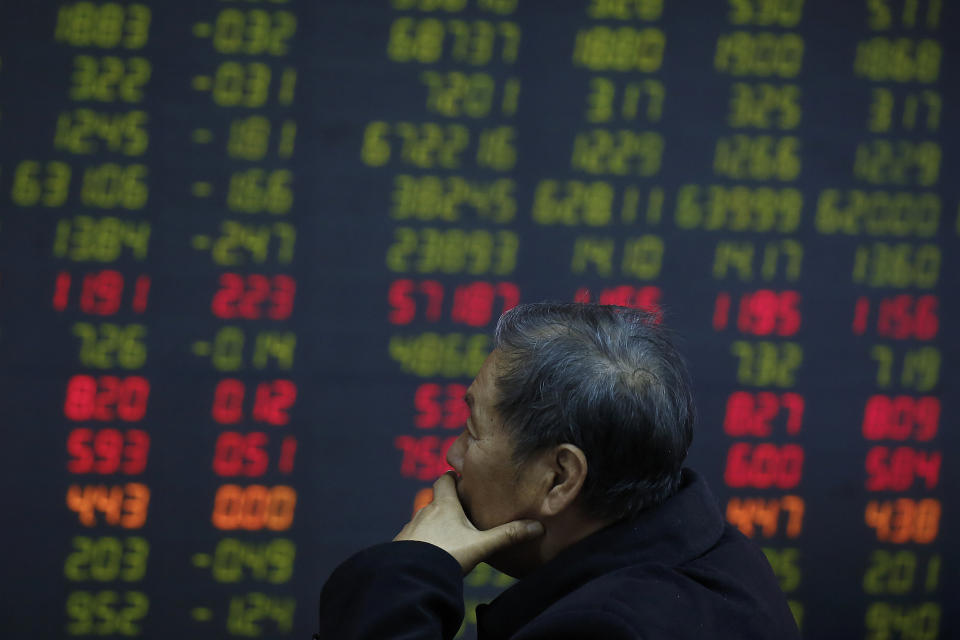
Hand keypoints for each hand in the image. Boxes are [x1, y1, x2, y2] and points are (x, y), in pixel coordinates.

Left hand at [393, 472, 543, 574]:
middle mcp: (425, 512)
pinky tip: (431, 555)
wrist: (412, 577)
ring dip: (434, 525)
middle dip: (447, 504)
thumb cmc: (447, 555)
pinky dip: (423, 542)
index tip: (461, 479)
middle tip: (462, 512)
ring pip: (424, 520)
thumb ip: (508, 536)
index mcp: (444, 505)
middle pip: (435, 500)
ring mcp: (411, 528)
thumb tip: (537, 527)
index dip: (453, 478)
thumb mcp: (481, 545)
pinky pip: (414, 538)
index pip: (445, 480)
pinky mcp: (401, 545)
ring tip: (448, 536)